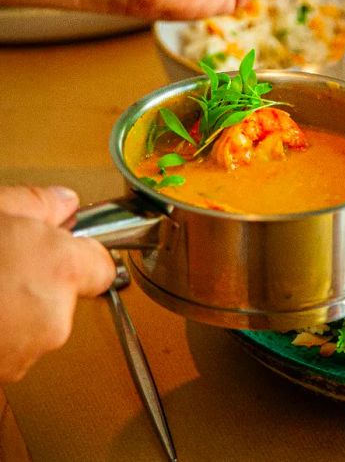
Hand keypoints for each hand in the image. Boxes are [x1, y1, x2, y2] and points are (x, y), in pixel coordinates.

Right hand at [0, 186, 114, 382]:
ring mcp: (26, 351)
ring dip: (13, 307)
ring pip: (35, 322)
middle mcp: (54, 315)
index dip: (81, 253)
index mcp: (60, 268)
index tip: (62, 245)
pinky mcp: (2, 375)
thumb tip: (62, 202)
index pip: (101, 264)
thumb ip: (35, 204)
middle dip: (39, 279)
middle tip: (2, 261)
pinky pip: (10, 345)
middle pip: (65, 294)